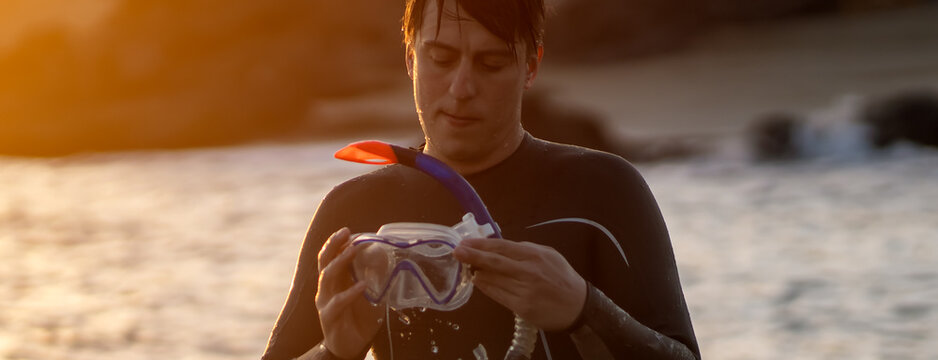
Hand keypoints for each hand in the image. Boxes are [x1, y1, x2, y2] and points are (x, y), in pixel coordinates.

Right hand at [315, 228, 382, 357]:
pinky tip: (362, 285)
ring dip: (340, 262)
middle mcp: (326, 288)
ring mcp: (325, 302)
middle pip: (324, 262)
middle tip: (346, 233)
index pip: (329, 256)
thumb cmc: (361, 316)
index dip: (334, 243)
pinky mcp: (329, 317)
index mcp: (334, 280)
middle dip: (333, 245)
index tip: (346, 230)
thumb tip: (384, 253)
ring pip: (327, 278)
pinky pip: (337, 302)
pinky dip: (350, 292)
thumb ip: (375, 275)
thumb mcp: (371, 293)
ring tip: (353, 250)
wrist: (352, 346)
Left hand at [453, 238, 586, 330]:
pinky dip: (486, 287)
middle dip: (472, 256)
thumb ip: (524, 250)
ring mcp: (524, 290)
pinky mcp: (521, 307)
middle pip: (494, 262)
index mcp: (534, 255)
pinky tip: (479, 281)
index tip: (465, 242)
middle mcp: (528, 271)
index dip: (480, 244)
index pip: (501, 247)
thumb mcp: (547, 255)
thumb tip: (499, 246)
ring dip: (477, 272)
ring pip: (492, 279)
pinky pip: (497, 295)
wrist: (577, 305)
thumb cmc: (561, 277)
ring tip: (467, 266)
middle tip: (456, 252)